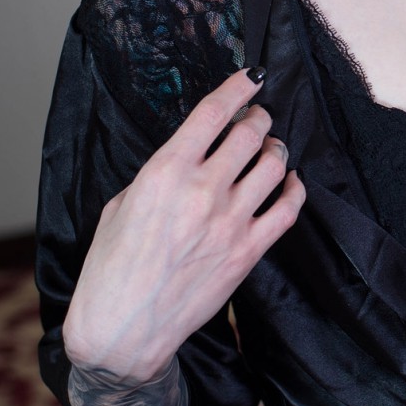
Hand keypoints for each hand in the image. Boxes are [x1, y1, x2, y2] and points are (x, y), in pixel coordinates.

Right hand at [62, 68, 305, 382]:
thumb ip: (161, 174)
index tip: (253, 75)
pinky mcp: (248, 252)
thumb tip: (192, 155)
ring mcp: (230, 222)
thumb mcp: (122, 204)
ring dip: (275, 149)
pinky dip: (294, 189)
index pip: (213, 113)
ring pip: (273, 166)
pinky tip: (290, 182)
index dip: (239, 87)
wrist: (124, 329)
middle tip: (258, 116)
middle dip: (259, 117)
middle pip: (249, 134)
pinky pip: (288, 210)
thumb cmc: (112, 267)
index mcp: (164, 172)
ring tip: (270, 147)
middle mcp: (202, 192)